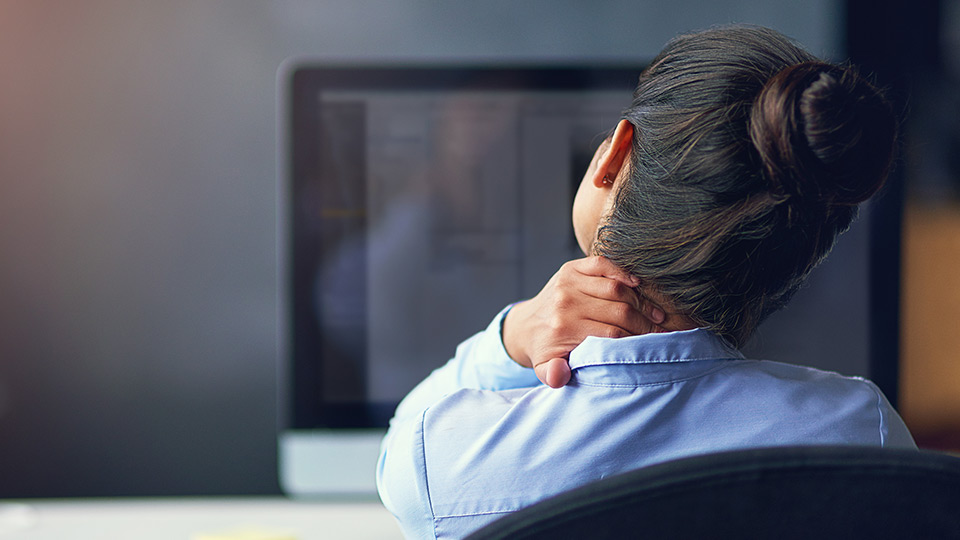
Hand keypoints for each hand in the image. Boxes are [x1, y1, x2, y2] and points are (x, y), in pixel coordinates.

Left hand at [502, 256, 665, 387]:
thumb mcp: (545, 368)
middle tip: (661, 332)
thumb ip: (553, 375)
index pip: (612, 334)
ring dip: (641, 301)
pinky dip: (623, 272)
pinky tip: (638, 285)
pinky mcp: (571, 268)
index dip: (636, 340)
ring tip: (655, 315)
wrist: (526, 325)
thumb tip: (560, 375)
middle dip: (644, 323)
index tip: (653, 347)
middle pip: (618, 310)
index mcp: (563, 328)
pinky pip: (603, 264)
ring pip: (616, 288)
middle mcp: (566, 302)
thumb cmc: (545, 350)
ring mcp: (568, 282)